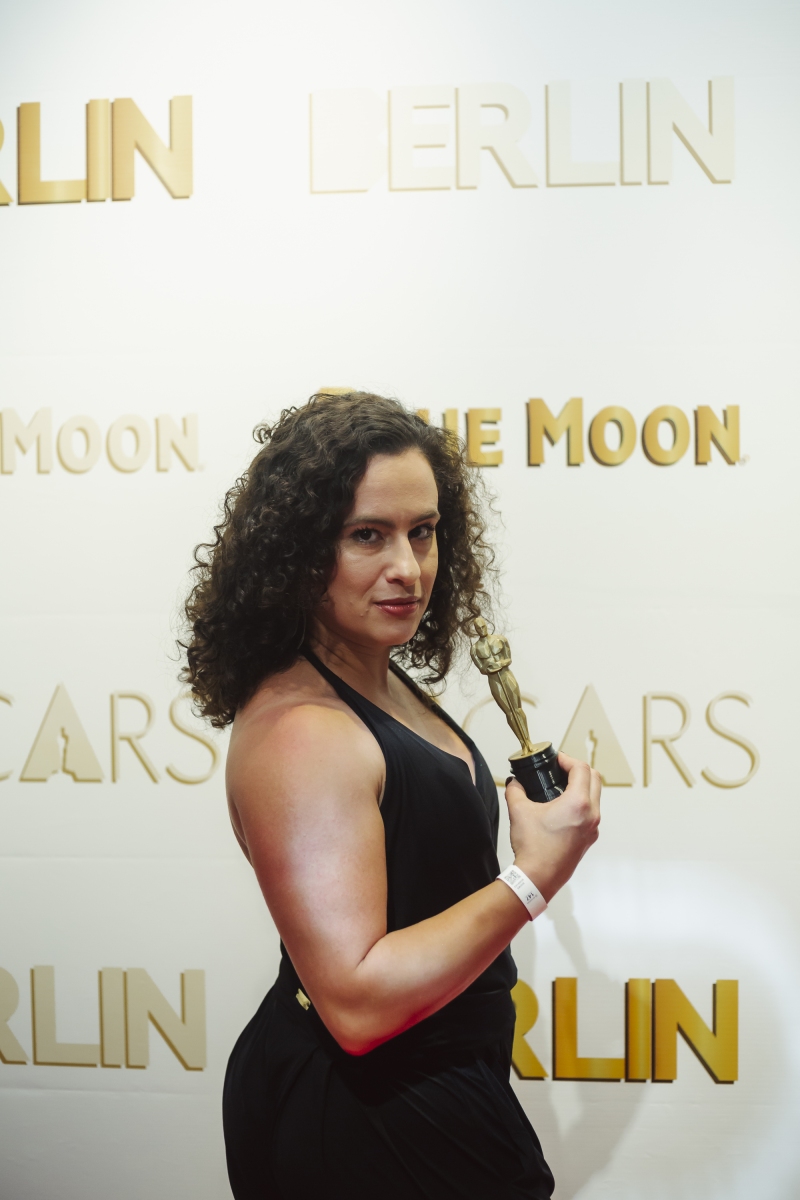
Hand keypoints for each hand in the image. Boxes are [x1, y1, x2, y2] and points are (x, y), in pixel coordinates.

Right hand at [504, 753, 600, 902]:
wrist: (538, 878)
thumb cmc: (532, 847)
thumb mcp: (519, 812)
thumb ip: (516, 790)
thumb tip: (514, 782)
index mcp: (578, 804)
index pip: (582, 769)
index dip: (567, 759)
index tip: (556, 760)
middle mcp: (591, 814)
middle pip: (595, 779)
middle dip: (578, 770)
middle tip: (560, 770)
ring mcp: (593, 828)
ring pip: (595, 796)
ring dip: (582, 786)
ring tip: (560, 787)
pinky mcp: (589, 839)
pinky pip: (591, 812)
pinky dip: (581, 803)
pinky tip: (562, 807)